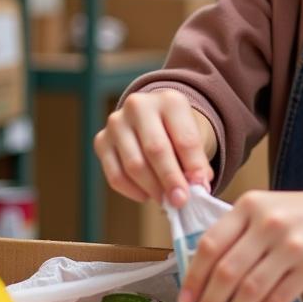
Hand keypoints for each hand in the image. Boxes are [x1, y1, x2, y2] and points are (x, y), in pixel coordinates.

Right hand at [94, 90, 215, 206]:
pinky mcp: (101, 141)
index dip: (194, 167)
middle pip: (156, 150)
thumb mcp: (193, 139)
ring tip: (166, 200)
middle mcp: (139, 106)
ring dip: (152, 188)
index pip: (184, 139)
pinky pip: (115, 175)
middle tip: (180, 201)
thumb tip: (197, 186)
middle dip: (170, 179)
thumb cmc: (176, 132)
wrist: (153, 118)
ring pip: (134, 165)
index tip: (201, 188)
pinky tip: (147, 195)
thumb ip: (197, 162)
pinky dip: (133, 191)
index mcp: (170, 100)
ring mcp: (116, 122)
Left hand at [178, 185, 302, 301]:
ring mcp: (291, 245)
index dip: (193, 276)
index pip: (210, 244)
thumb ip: (241, 230)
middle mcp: (268, 223)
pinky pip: (277, 298)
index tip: (186, 299)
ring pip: (249, 289)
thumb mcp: (271, 207)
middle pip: (226, 272)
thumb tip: (205, 271)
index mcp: (251, 205)